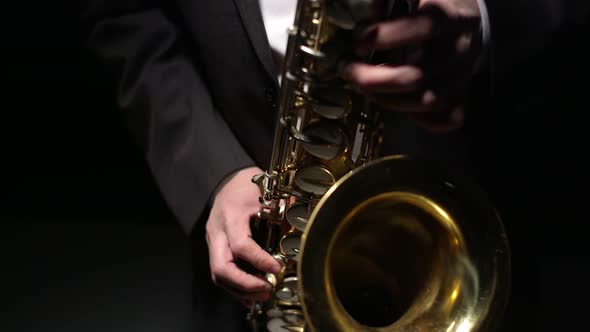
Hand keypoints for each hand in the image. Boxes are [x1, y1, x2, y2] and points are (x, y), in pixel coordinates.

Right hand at [205, 166, 281, 306]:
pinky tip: (250, 295)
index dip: (259, 260)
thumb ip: (283, 208)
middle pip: (221, 268)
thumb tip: (303, 222)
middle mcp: (217, 232)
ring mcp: (213, 241)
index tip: (277, 268)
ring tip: (262, 295)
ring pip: (218, 275)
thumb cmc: (246, 185)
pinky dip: (234, 287)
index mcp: (230, 216)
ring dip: (240, 290)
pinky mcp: (215, 248)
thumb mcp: (265, 191)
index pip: (241, 245)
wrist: (226, 180)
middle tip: (267, 289)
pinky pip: (219, 273)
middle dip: (245, 284)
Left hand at [342, 0, 483, 131]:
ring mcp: (461, 77)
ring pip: (424, 101)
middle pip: (415, 76)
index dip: (388, 35)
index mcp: (450, 18)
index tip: (360, 40)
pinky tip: (399, 102)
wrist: (473, 23)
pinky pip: (442, 119)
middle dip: (372, 78)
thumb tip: (370, 11)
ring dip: (385, 98)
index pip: (423, 27)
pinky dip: (418, 118)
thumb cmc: (432, 9)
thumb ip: (391, 3)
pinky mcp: (462, 97)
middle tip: (348, 69)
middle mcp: (460, 50)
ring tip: (364, 85)